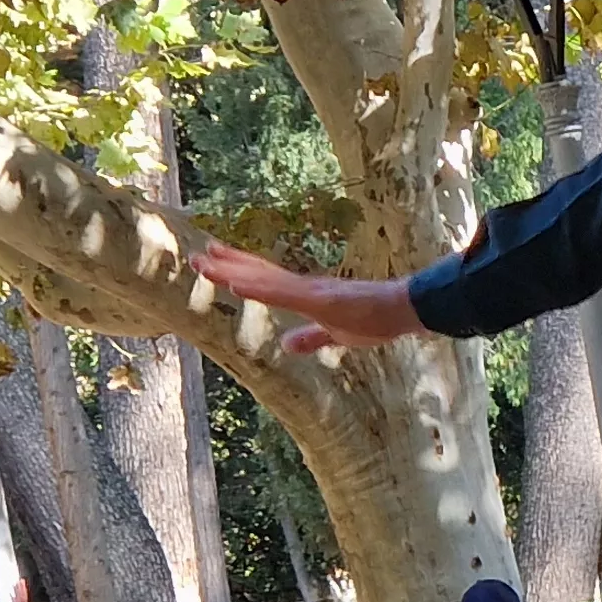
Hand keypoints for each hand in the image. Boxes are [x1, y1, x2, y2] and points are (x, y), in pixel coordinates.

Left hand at [195, 240, 426, 355]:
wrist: (404, 309)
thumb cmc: (377, 320)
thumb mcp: (337, 335)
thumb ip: (311, 338)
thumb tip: (286, 345)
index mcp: (307, 295)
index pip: (266, 280)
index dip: (240, 270)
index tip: (214, 260)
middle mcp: (304, 287)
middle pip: (259, 273)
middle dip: (227, 264)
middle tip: (197, 255)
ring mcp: (310, 291)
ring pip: (264, 279)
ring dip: (232, 270)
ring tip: (205, 261)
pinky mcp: (319, 299)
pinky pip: (282, 294)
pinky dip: (257, 288)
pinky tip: (236, 283)